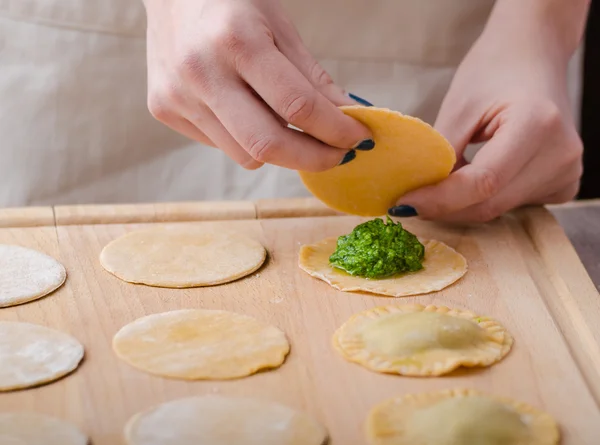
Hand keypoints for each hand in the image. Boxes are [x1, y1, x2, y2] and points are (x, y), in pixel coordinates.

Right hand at [142, 0, 371, 170]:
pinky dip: (246, 139)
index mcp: (236, 41)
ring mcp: (177, 96)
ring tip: (291, 128)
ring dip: (280, 150)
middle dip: (314, 158)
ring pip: (245, 154)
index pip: (297, 106)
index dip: (335, 130)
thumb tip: (348, 119)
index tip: (358, 137)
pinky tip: (248, 113)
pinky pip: (221, 145)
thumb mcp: (280, 26)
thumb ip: (312, 78)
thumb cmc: (232, 2)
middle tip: (339, 155)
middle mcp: (201, 73)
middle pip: (268, 145)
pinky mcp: (163, 110)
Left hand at [390, 6, 584, 222]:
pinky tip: (473, 182)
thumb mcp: (459, 107)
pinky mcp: (563, 185)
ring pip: (499, 210)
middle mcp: (560, 154)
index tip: (403, 204)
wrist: (533, 55)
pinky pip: (512, 207)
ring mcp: (567, 173)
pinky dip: (484, 200)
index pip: (482, 181)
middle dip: (445, 207)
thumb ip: (441, 154)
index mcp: (537, 124)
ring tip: (441, 184)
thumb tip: (419, 196)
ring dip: (462, 205)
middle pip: (490, 204)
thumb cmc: (493, 71)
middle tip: (410, 201)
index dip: (439, 199)